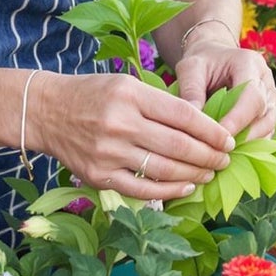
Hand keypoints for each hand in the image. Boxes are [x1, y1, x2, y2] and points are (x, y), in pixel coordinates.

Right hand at [33, 71, 234, 201]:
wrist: (47, 111)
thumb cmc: (93, 94)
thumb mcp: (126, 84)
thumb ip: (159, 102)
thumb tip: (202, 126)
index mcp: (131, 95)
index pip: (183, 115)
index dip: (211, 131)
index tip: (228, 140)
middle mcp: (120, 123)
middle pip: (178, 145)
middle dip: (209, 156)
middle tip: (225, 160)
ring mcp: (109, 152)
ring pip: (164, 170)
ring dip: (194, 175)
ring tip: (209, 174)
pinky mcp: (99, 176)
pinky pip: (142, 189)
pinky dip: (169, 191)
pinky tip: (185, 187)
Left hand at [172, 42, 275, 142]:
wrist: (212, 55)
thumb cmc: (201, 61)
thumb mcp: (190, 68)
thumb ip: (191, 91)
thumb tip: (194, 121)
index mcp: (249, 63)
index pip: (251, 95)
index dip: (238, 119)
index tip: (220, 137)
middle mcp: (265, 79)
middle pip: (264, 112)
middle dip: (245, 135)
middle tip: (223, 151)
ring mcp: (270, 95)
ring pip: (269, 124)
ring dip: (251, 143)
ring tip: (228, 154)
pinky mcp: (268, 109)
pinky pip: (266, 130)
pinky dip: (252, 143)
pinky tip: (234, 152)